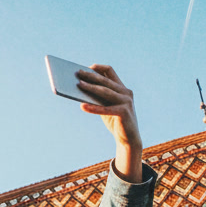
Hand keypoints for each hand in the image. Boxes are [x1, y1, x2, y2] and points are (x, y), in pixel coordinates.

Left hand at [76, 64, 143, 181]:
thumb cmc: (115, 121)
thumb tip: (79, 87)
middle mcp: (126, 92)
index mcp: (122, 88)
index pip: (110, 71)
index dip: (98, 67)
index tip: (86, 67)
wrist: (128, 139)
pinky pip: (106, 109)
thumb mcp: (106, 106)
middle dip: (90, 76)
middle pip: (105, 80)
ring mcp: (127, 102)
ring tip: (78, 85)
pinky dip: (93, 107)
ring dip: (91, 87)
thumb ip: (97, 97)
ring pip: (106, 91)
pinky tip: (82, 106)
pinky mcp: (124, 112)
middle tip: (77, 73)